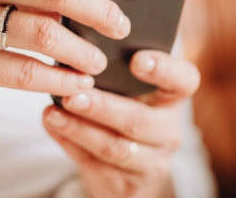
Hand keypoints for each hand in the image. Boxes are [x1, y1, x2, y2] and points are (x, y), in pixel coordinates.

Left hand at [42, 50, 200, 197]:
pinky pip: (95, 163)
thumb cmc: (125, 109)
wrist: (127, 167)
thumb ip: (115, 72)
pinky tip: (53, 125)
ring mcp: (152, 161)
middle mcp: (168, 131)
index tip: (137, 60)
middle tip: (74, 95)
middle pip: (138, 120)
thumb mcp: (130, 91)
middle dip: (103, 107)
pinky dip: (69, 143)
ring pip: (114, 147)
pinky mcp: (128, 185)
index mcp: (172, 98)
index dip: (164, 69)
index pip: (183, 80)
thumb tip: (77, 50)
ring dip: (80, 128)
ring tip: (54, 112)